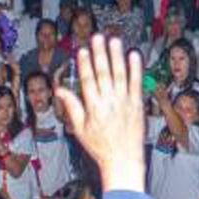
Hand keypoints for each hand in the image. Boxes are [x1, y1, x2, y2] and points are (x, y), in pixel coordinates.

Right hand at [54, 35, 145, 192]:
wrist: (124, 160)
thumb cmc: (101, 147)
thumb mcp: (80, 130)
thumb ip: (72, 107)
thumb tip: (60, 90)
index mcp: (94, 108)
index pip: (87, 81)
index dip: (84, 65)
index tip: (82, 50)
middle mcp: (110, 103)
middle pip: (103, 74)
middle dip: (100, 54)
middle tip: (97, 38)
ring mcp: (125, 103)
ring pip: (120, 75)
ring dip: (117, 56)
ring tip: (114, 41)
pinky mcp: (137, 105)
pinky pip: (137, 83)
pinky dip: (136, 69)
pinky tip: (134, 55)